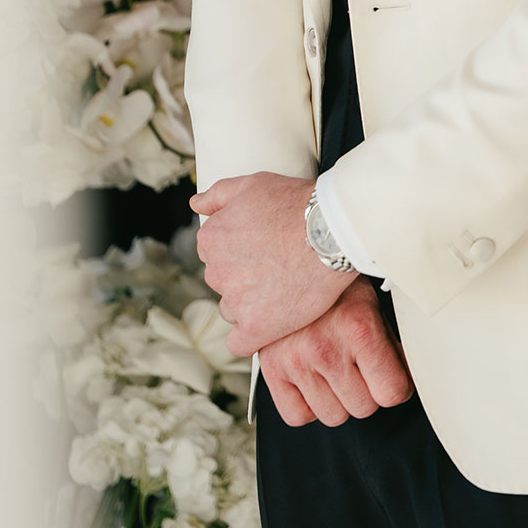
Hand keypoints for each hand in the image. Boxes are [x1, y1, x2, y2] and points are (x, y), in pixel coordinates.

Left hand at [192, 172, 354, 355]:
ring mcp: (235, 301)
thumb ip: (218, 194)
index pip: (214, 251)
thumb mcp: (253, 184)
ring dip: (251, 302)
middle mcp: (216, 271)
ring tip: (283, 286)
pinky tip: (271, 321)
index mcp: (211, 238)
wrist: (332, 231)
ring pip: (232, 308)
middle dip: (244, 274)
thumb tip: (195, 204)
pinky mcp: (256, 327)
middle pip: (223, 279)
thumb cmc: (297, 204)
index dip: (240, 248)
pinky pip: (240, 342)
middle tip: (277, 263)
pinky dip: (252, 335)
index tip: (262, 246)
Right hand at [260, 278, 413, 427]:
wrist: (292, 263)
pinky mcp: (272, 370)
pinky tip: (313, 380)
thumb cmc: (334, 285)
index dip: (397, 387)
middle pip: (363, 408)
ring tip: (335, 369)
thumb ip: (388, 344)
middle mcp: (325, 347)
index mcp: (357, 327)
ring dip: (338, 400)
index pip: (391, 392)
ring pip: (333, 417)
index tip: (392, 378)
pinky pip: (298, 417)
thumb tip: (405, 376)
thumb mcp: (372, 304)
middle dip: (368, 391)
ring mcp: (295, 361)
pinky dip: (308, 406)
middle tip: (361, 367)